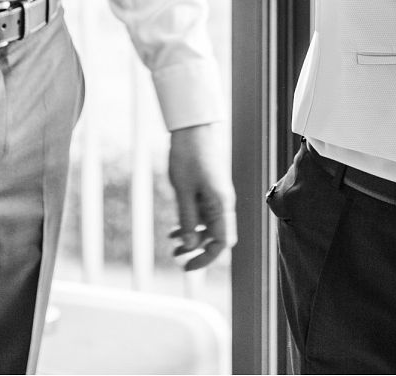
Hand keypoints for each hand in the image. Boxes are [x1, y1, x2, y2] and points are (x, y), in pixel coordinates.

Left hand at [166, 123, 234, 271]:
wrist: (193, 129)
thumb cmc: (188, 156)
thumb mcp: (183, 190)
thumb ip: (188, 219)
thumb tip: (191, 246)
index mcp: (221, 204)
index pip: (222, 242)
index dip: (206, 258)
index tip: (187, 266)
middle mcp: (223, 203)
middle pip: (217, 237)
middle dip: (199, 252)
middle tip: (178, 261)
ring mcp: (216, 197)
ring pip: (209, 227)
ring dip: (192, 239)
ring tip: (172, 249)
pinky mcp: (209, 191)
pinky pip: (203, 215)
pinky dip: (190, 224)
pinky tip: (174, 230)